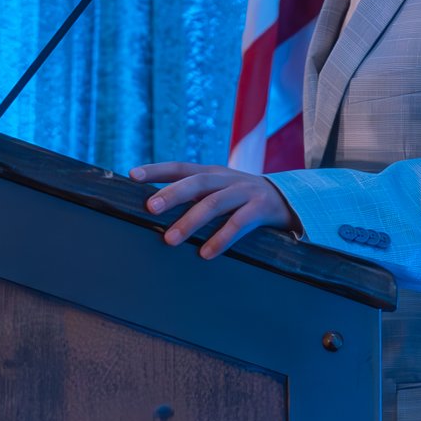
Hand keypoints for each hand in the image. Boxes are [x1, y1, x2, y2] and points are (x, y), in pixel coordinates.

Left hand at [131, 162, 298, 260]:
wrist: (288, 200)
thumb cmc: (242, 199)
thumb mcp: (219, 191)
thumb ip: (193, 196)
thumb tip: (154, 209)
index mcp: (212, 173)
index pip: (180, 167)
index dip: (157, 169)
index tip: (132, 175)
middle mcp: (226, 179)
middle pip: (196, 182)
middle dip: (172, 194)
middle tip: (150, 208)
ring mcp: (245, 192)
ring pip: (214, 203)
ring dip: (191, 221)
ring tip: (170, 239)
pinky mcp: (261, 209)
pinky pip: (239, 224)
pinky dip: (221, 239)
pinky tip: (206, 253)